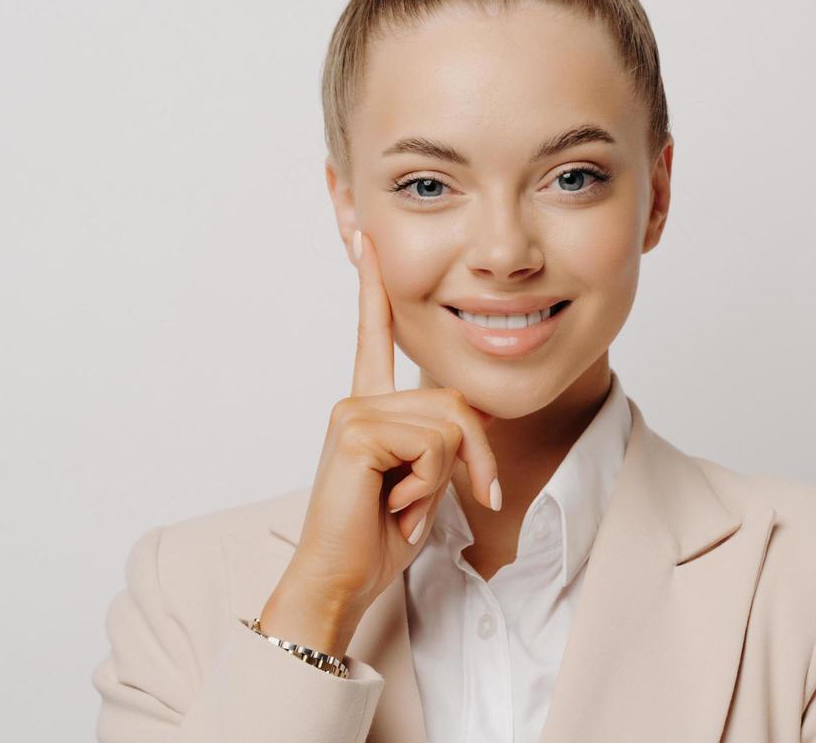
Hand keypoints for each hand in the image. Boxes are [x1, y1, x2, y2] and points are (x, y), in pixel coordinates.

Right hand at [259, 227, 500, 656]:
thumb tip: (474, 417)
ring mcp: (352, 412)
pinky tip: (393, 504)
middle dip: (473, 457)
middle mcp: (357, 400)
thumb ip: (442, 438)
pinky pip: (433, 446)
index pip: (374, 336)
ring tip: (405, 504)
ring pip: (449, 425)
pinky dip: (427, 487)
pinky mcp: (355, 432)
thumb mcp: (426, 478)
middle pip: (454, 400)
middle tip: (443, 500)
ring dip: (446, 478)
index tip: (363, 236)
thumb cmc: (379, 535)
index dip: (372, 286)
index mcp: (370, 407)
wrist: (341, 579)